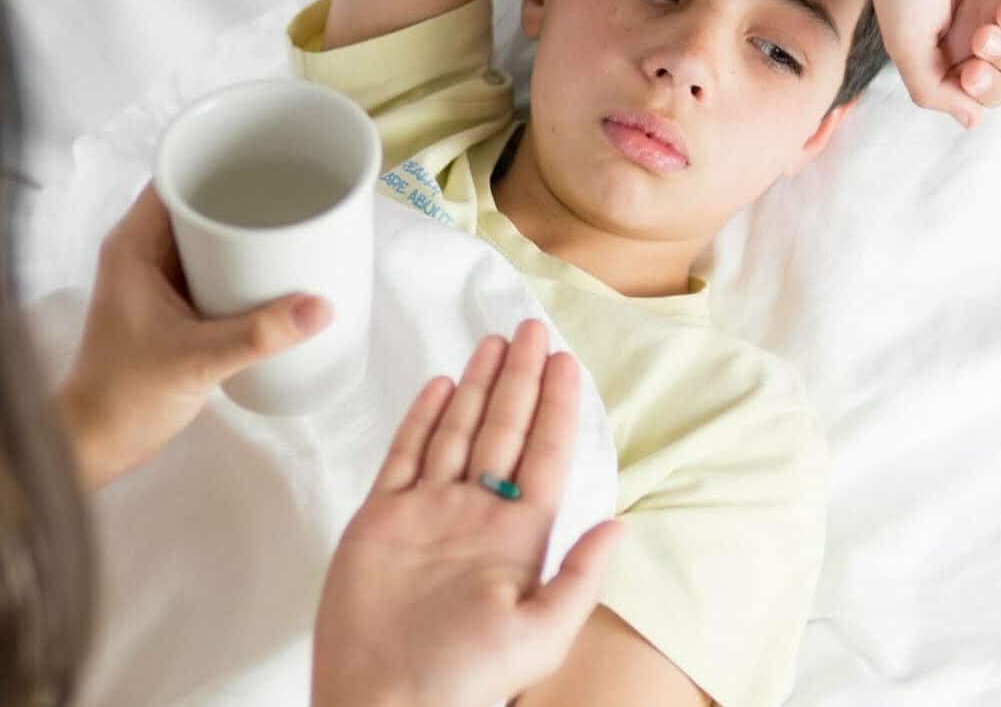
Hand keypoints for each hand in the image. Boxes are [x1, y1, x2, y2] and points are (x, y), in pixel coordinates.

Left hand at [57, 185, 332, 489]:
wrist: (99, 444)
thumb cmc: (125, 396)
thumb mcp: (196, 359)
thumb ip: (257, 335)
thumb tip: (320, 308)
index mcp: (132, 246)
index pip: (174, 179)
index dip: (215, 162)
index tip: (265, 158)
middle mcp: (142, 253)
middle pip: (197, 205)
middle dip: (243, 197)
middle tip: (295, 193)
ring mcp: (158, 281)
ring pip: (207, 238)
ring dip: (245, 234)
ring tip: (297, 226)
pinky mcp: (175, 308)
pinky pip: (213, 270)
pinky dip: (243, 267)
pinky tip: (278, 273)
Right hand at [312, 320, 621, 706]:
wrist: (383, 699)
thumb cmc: (463, 677)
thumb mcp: (541, 635)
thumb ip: (579, 578)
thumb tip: (618, 523)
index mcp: (518, 536)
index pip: (545, 454)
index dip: (558, 407)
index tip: (567, 362)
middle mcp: (476, 513)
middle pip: (504, 430)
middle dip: (521, 379)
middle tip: (531, 330)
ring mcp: (428, 511)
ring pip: (458, 431)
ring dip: (479, 386)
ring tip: (495, 343)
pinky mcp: (382, 517)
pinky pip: (407, 454)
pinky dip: (423, 418)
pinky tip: (442, 386)